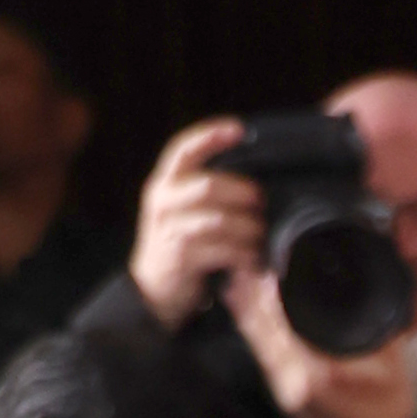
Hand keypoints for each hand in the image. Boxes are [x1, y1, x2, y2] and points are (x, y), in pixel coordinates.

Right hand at [129, 118, 264, 328]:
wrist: (154, 289)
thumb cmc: (180, 245)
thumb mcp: (184, 210)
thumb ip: (206, 191)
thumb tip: (254, 181)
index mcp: (164, 183)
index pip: (184, 149)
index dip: (211, 136)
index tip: (240, 129)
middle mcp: (162, 202)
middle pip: (209, 185)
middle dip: (242, 192)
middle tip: (262, 202)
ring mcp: (169, 230)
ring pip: (218, 220)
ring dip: (247, 228)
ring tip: (261, 235)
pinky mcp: (180, 258)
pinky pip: (221, 250)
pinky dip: (243, 253)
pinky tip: (253, 258)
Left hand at [224, 259, 416, 417]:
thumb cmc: (390, 408)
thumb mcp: (390, 359)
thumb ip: (372, 323)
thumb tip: (360, 286)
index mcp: (318, 373)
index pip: (282, 325)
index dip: (269, 295)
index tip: (265, 269)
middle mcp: (293, 384)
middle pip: (261, 334)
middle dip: (250, 300)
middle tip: (242, 268)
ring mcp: (285, 394)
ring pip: (257, 347)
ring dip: (247, 316)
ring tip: (236, 287)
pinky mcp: (283, 399)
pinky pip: (263, 360)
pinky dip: (255, 336)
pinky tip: (249, 319)